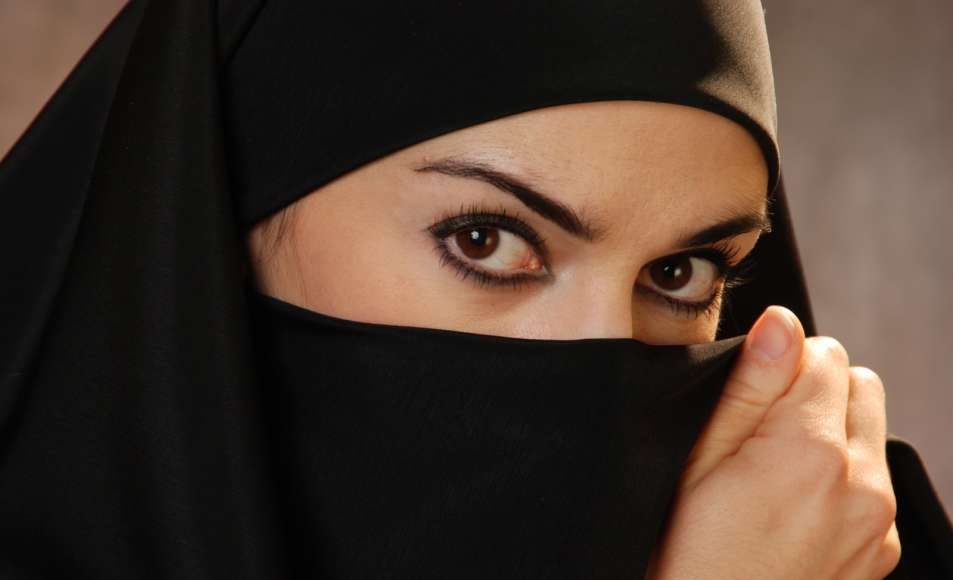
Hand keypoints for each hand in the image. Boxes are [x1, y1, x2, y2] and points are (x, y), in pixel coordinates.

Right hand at [648, 306, 900, 579]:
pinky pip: (873, 480)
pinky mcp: (879, 550)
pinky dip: (842, 476)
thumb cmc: (686, 553)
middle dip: (813, 389)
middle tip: (759, 432)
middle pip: (858, 383)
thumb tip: (782, 323)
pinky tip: (792, 506)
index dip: (776, 365)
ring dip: (831, 430)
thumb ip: (750, 386)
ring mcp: (876, 522)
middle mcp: (862, 484)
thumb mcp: (698, 460)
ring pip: (868, 430)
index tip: (746, 399)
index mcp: (812, 452)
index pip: (821, 353)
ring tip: (774, 470)